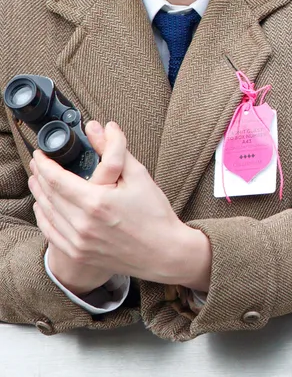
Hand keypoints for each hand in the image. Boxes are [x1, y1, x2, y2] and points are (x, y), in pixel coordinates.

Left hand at [29, 121, 211, 290]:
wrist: (164, 252)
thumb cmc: (154, 213)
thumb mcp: (138, 175)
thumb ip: (114, 149)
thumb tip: (97, 127)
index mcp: (97, 202)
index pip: (57, 179)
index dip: (45, 164)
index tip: (41, 153)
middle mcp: (82, 224)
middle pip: (48, 195)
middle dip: (40, 176)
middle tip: (38, 163)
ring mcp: (78, 242)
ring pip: (47, 213)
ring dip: (39, 194)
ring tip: (37, 180)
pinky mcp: (78, 253)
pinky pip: (50, 233)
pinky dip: (43, 217)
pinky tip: (44, 206)